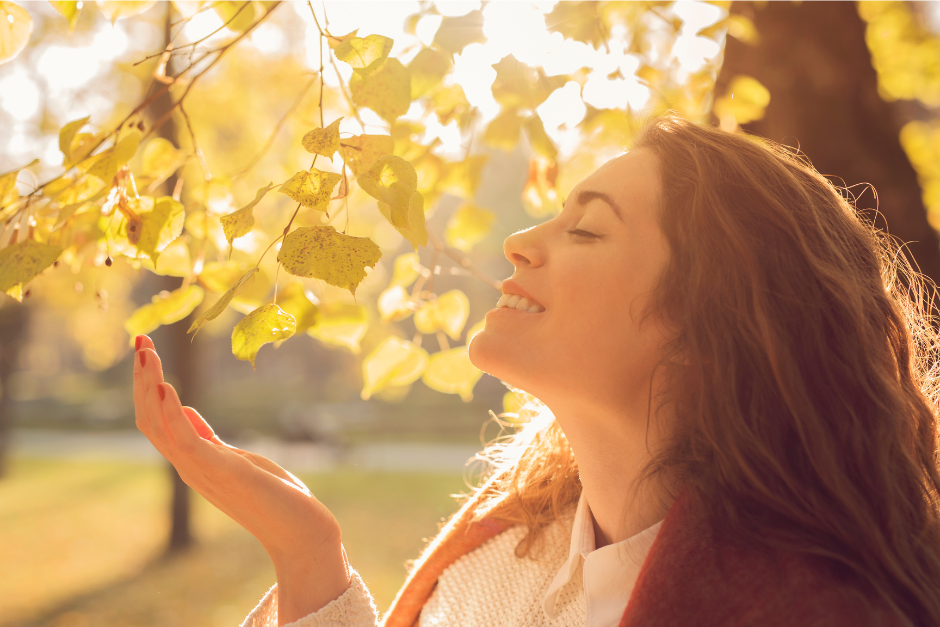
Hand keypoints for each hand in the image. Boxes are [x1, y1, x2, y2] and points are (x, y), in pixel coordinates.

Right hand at [132, 334, 349, 622]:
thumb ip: (207, 438)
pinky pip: (184, 440)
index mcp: (193, 460)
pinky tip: (167, 386)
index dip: (147, 386)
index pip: (155, 420)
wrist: (301, 531)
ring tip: (147, 352)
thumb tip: (185, 411)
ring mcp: (201, 470)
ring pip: (157, 426)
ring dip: (149, 386)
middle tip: (140, 339)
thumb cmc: (274, 496)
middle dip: (141, 378)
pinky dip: (171, 413)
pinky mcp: (220, 471)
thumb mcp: (236, 458)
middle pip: (148, 419)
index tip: (146, 350)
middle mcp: (189, 466)